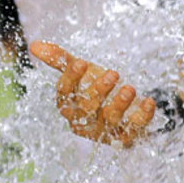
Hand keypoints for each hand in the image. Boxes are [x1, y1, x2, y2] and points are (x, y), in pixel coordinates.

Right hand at [30, 41, 156, 147]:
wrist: (124, 105)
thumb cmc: (97, 86)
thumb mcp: (82, 70)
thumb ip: (60, 59)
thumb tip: (34, 45)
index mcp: (68, 104)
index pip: (65, 92)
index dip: (71, 78)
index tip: (82, 62)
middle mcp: (82, 121)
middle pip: (86, 108)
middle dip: (99, 91)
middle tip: (113, 73)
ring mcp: (103, 131)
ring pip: (108, 120)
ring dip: (120, 104)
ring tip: (130, 88)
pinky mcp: (124, 137)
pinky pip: (132, 129)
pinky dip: (141, 117)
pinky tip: (149, 102)